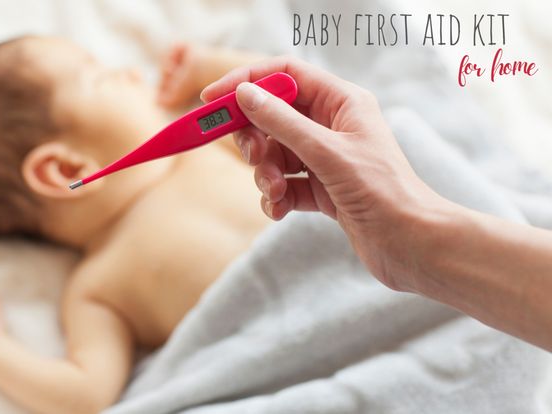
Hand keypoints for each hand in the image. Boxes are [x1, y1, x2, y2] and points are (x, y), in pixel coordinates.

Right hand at [201, 56, 455, 291]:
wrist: (412, 245)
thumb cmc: (383, 192)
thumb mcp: (327, 153)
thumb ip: (282, 123)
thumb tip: (244, 95)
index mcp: (341, 102)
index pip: (284, 74)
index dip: (246, 81)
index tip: (212, 99)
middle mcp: (332, 125)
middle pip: (272, 116)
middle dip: (255, 139)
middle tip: (254, 157)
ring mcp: (325, 158)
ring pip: (274, 154)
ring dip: (265, 174)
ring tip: (276, 192)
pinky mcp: (322, 189)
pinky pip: (284, 184)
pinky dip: (276, 197)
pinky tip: (282, 210)